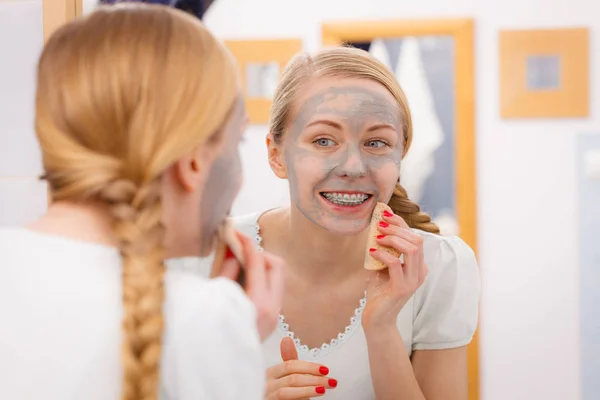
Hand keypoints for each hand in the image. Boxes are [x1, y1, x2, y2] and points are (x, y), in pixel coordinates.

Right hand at [218, 232, 284, 340]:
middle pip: (277, 265)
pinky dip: (261, 279)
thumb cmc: (210, 334)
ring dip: (261, 266)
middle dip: (259, 253)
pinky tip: (243, 280)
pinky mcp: (273, 319)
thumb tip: (231, 250)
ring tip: (239, 264)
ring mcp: (275, 316)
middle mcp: (272, 310)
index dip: (246, 243)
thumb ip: (225, 271)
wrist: (217, 367)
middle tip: (240, 250)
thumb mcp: (213, 298)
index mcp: (257, 305)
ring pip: (277, 277)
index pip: (257, 262)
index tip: (236, 232)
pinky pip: (273, 289)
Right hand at [265, 337, 337, 398]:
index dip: (309, 367)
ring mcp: (266, 394)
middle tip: (330, 381)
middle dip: (314, 378)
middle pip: (292, 376)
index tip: (325, 370)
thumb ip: (290, 361)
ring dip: (309, 389)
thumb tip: (286, 339)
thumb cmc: (281, 394)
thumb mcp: (287, 377)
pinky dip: (302, 396)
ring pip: (288, 388)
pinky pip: (286, 398)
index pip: (290, 365)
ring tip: (323, 390)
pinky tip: (311, 397)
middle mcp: (266, 383)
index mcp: (270, 372)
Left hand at [362, 210, 427, 330]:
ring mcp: (413, 280)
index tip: (384, 215)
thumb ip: (383, 249)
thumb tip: (376, 226)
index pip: (415, 236)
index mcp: (418, 265)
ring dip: (392, 239)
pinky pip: (395, 264)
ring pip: (411, 249)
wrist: (377, 318)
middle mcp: (420, 271)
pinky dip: (383, 254)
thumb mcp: (382, 266)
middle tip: (379, 225)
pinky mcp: (403, 288)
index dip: (401, 223)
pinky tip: (372, 251)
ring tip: (376, 237)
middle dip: (397, 228)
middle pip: (416, 239)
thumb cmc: (379, 291)